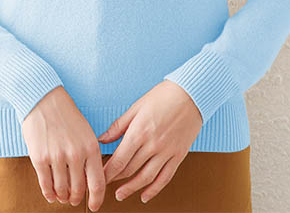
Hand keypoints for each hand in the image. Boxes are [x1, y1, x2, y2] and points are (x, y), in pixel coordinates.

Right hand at [21, 86, 105, 211]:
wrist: (43, 99)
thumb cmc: (65, 115)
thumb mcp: (86, 132)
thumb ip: (89, 155)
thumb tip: (90, 180)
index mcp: (91, 147)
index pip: (97, 183)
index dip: (96, 199)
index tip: (94, 206)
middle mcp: (76, 153)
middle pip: (78, 190)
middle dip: (75, 198)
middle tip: (73, 199)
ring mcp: (57, 156)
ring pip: (61, 190)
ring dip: (62, 197)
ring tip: (61, 195)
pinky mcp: (40, 158)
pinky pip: (46, 185)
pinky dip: (49, 193)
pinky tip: (50, 193)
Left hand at [97, 80, 202, 203]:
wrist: (191, 94)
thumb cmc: (163, 96)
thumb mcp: (136, 107)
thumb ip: (119, 126)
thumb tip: (102, 139)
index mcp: (139, 131)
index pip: (119, 160)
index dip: (106, 172)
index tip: (98, 177)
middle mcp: (152, 145)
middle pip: (130, 170)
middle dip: (115, 179)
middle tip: (104, 183)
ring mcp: (166, 152)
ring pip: (146, 178)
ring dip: (131, 189)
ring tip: (120, 194)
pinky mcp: (178, 155)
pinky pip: (165, 178)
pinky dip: (154, 190)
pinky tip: (145, 195)